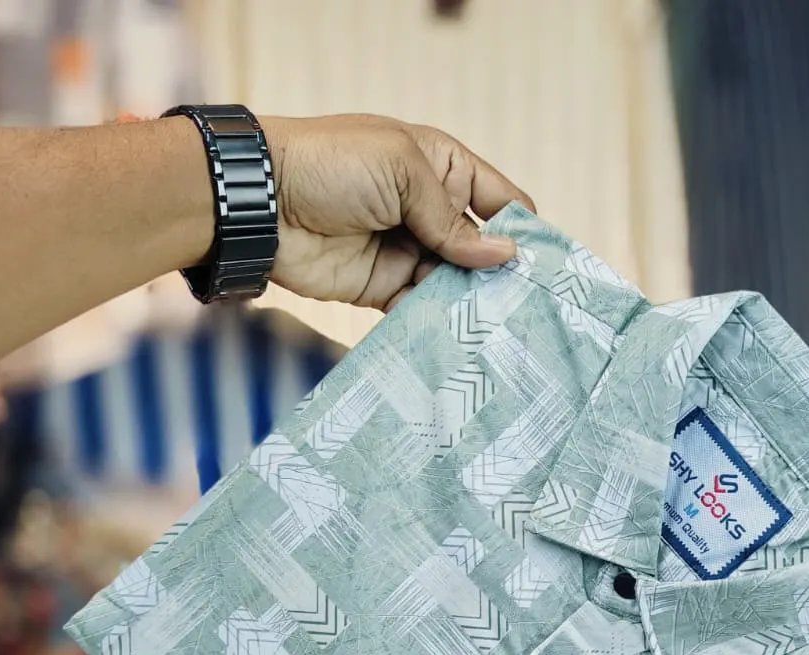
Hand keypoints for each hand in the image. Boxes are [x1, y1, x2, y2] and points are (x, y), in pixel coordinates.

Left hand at [260, 114, 533, 310]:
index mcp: (441, 167)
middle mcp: (430, 209)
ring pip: (455, 282)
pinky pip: (421, 307)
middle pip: (481, 248)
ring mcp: (408, 249)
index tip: (546, 264)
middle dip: (501, 274)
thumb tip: (503, 255)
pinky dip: (438, 320)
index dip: (524, 227)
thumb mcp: (403, 172)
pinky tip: (460, 337)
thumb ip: (452, 219)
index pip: (499, 198)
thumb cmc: (332, 165)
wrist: (262, 203)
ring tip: (500, 329)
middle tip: (529, 308)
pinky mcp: (384, 286)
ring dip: (472, 302)